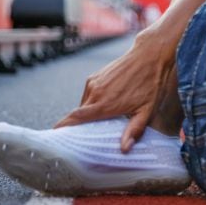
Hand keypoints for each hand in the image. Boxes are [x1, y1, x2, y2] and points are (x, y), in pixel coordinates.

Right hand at [54, 29, 175, 152]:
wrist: (149, 55)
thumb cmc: (150, 84)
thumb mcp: (147, 110)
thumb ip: (134, 130)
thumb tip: (124, 149)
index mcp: (105, 104)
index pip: (77, 118)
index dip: (64, 127)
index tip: (56, 136)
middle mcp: (96, 93)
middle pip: (78, 114)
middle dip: (76, 126)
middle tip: (82, 138)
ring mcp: (94, 83)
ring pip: (83, 104)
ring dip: (87, 114)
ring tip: (98, 123)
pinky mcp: (95, 76)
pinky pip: (87, 95)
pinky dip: (91, 103)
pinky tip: (103, 106)